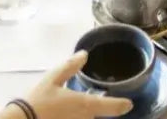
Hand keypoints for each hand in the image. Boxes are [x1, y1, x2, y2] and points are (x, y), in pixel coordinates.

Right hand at [15, 52, 132, 118]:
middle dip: (93, 107)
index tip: (128, 104)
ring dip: (83, 113)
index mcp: (83, 105)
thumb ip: (70, 66)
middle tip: (86, 98)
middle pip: (95, 113)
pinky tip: (64, 112)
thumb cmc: (38, 100)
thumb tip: (84, 54)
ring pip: (86, 118)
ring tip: (69, 105)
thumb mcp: (53, 78)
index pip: (109, 107)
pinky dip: (76, 116)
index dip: (121, 105)